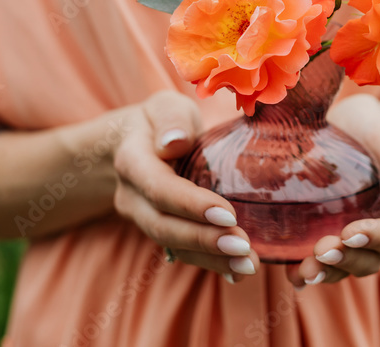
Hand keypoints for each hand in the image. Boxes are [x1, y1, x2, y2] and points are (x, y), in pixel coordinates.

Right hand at [111, 91, 259, 282]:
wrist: (137, 143)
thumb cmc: (161, 121)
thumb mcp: (165, 107)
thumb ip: (170, 119)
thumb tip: (176, 141)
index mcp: (132, 161)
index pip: (160, 189)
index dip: (191, 204)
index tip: (229, 214)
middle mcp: (131, 196)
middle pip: (164, 226)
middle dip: (204, 240)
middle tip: (244, 247)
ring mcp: (142, 219)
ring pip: (173, 245)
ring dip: (211, 259)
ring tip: (248, 265)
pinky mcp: (161, 231)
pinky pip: (182, 252)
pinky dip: (210, 264)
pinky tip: (238, 271)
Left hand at [286, 94, 379, 288]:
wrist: (348, 123)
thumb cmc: (374, 129)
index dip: (373, 237)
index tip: (350, 232)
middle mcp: (373, 231)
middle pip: (367, 260)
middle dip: (345, 260)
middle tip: (322, 251)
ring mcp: (345, 236)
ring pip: (342, 266)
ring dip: (325, 271)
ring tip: (303, 272)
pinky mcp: (319, 233)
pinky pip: (315, 260)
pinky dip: (303, 271)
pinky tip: (290, 273)